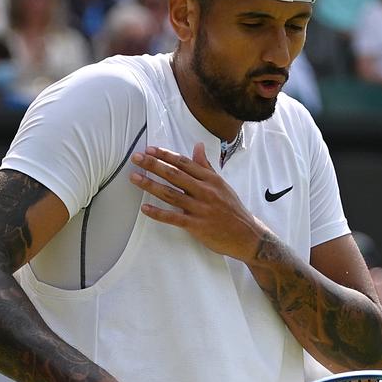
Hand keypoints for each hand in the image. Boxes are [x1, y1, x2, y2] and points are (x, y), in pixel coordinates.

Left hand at [130, 144, 266, 261]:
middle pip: (175, 175)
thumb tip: (198, 146)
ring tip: (134, 177)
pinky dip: (158, 213)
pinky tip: (144, 208)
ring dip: (150, 185)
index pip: (185, 163)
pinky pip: (173, 218)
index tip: (150, 149)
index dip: (166, 155)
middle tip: (137, 157)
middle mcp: (205, 191)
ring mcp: (200, 209)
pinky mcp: (197, 226)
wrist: (247, 235)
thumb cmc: (232, 209)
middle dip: (153, 165)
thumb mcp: (222, 184)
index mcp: (211, 180)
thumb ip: (206, 166)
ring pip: (171, 194)